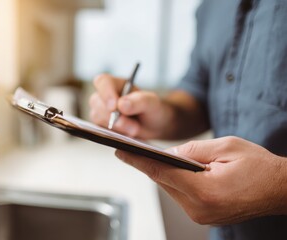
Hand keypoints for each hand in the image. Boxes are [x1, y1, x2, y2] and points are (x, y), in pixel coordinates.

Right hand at [89, 74, 169, 139]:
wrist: (153, 125)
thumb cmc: (152, 109)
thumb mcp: (151, 103)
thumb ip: (139, 101)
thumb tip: (121, 105)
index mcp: (116, 84)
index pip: (103, 82)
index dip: (106, 93)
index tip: (114, 107)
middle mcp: (104, 96)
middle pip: (96, 102)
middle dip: (113, 117)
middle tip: (133, 128)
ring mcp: (100, 110)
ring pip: (97, 117)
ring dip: (116, 127)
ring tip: (134, 130)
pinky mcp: (101, 125)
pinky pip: (100, 129)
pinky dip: (113, 134)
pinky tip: (126, 135)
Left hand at [115, 136, 286, 224]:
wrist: (280, 189)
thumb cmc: (258, 166)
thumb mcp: (225, 146)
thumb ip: (190, 150)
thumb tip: (165, 152)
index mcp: (206, 191)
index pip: (162, 172)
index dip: (138, 160)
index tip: (120, 152)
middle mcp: (200, 209)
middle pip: (163, 181)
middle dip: (149, 164)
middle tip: (131, 149)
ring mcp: (201, 216)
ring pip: (169, 189)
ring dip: (162, 172)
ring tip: (150, 156)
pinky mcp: (202, 217)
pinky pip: (179, 196)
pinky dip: (174, 181)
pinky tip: (172, 169)